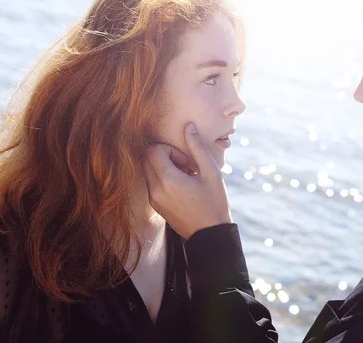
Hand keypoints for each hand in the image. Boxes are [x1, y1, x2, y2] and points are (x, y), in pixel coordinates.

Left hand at [142, 123, 231, 238]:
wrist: (210, 235)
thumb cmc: (214, 203)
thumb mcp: (211, 173)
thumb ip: (198, 148)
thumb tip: (188, 126)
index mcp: (168, 180)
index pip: (153, 150)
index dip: (169, 149)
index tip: (186, 159)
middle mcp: (155, 190)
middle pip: (147, 158)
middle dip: (165, 155)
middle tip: (186, 165)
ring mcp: (153, 199)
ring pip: (148, 170)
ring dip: (164, 166)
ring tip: (186, 176)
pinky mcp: (155, 205)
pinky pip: (151, 182)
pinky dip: (163, 178)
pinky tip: (182, 186)